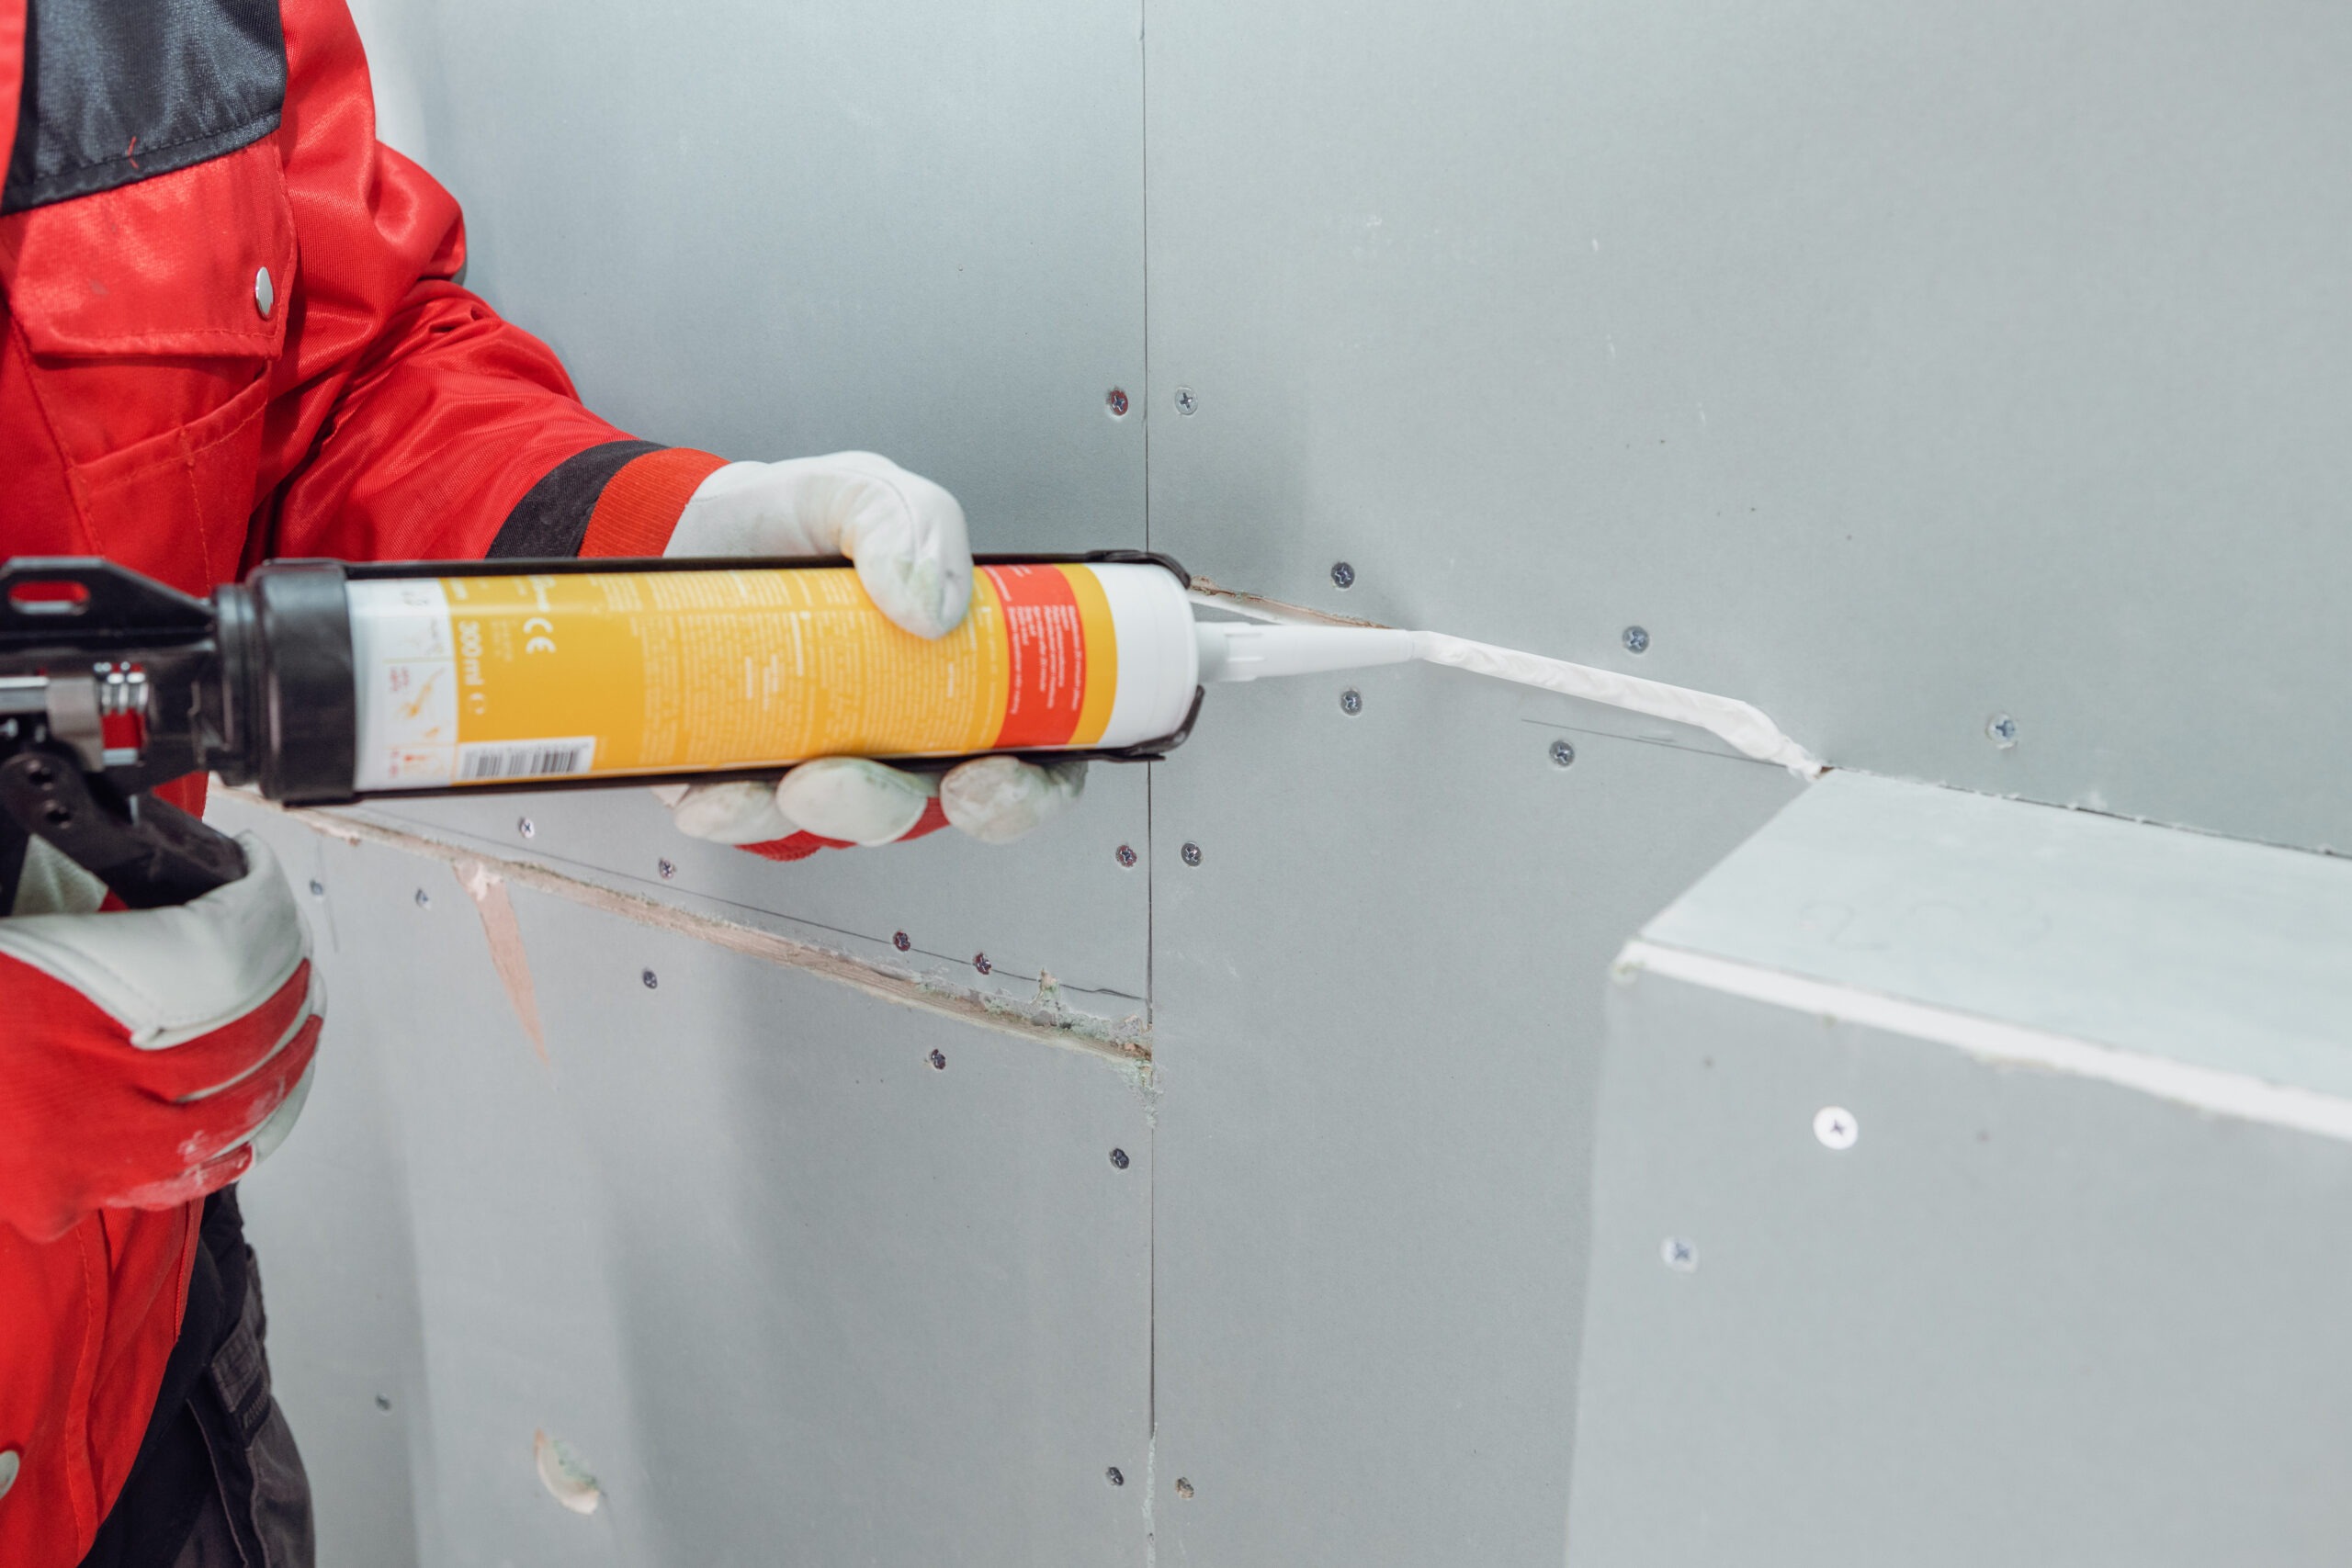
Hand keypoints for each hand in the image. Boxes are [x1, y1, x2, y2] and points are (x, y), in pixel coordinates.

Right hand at [0, 834, 321, 1240]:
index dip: (256, 910)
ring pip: (233, 1113)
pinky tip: (250, 1112)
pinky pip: (182, 1173)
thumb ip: (53, 891)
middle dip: (283, 986)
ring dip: (278, 1063)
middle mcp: (80, 1092)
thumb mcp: (2, 922)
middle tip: (293, 950)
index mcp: (53, 1005)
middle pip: (243, 1035)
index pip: (220, 956)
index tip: (255, 879)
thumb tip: (137, 850)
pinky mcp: (66, 1201)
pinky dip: (230, 1136)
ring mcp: (80, 1159)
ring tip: (298, 1021)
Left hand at [658, 453, 1087, 856]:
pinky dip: (738, 815)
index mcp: (960, 676)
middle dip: (890, 807)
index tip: (985, 779)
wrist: (693, 521)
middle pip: (926, 807)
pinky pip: (752, 819)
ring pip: (842, 822)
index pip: (1028, 760)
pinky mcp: (749, 774)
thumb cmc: (798, 518)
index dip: (1027, 792)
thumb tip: (931, 611)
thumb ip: (908, 522)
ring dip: (819, 813)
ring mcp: (827, 760)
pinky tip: (716, 797)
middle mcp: (902, 732)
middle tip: (849, 778)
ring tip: (787, 779)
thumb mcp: (863, 491)